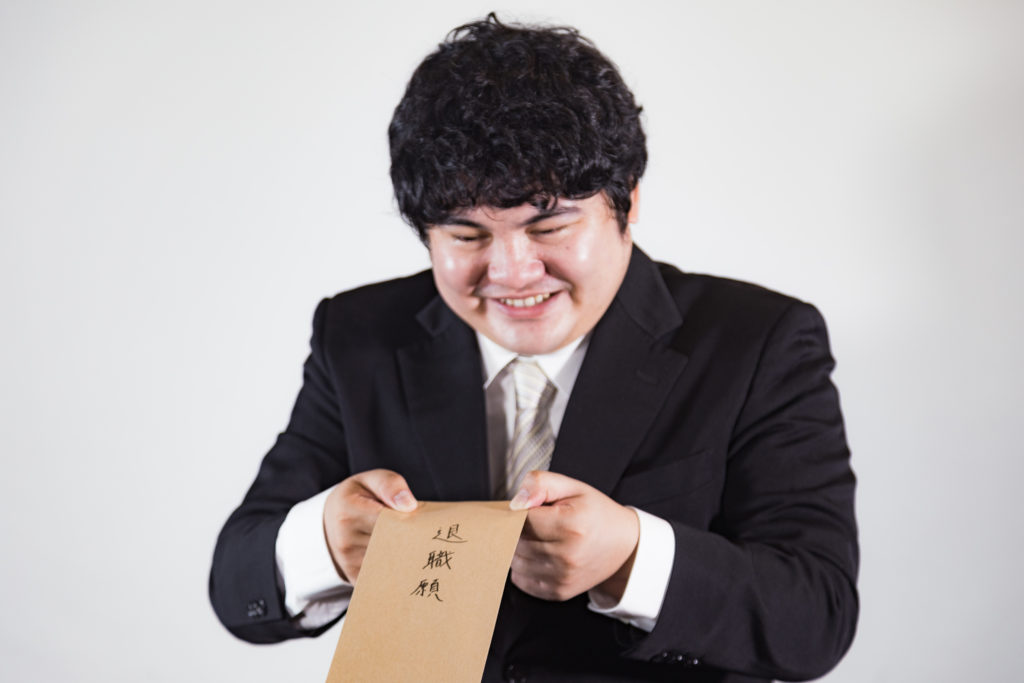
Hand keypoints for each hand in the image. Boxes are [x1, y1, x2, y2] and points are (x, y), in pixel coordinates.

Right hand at [323, 469, 417, 582]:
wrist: (330, 520)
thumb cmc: (358, 497)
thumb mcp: (371, 480)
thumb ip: (390, 485)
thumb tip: (409, 505)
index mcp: (348, 511)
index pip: (387, 521)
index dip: (408, 521)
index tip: (423, 522)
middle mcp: (345, 540)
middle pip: (390, 545)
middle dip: (410, 541)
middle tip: (427, 538)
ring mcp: (348, 562)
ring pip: (389, 563)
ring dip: (405, 557)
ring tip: (417, 547)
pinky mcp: (353, 577)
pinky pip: (382, 577)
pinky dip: (396, 571)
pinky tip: (405, 562)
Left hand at [509, 471, 638, 601]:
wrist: (624, 546)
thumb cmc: (595, 513)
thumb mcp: (572, 487)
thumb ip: (540, 484)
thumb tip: (515, 503)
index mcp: (571, 525)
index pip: (520, 520)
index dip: (518, 512)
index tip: (528, 509)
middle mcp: (567, 555)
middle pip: (515, 542)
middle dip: (517, 530)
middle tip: (537, 522)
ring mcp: (563, 577)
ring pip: (515, 561)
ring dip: (519, 549)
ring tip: (540, 538)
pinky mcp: (559, 592)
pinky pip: (521, 579)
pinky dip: (524, 567)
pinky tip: (541, 555)